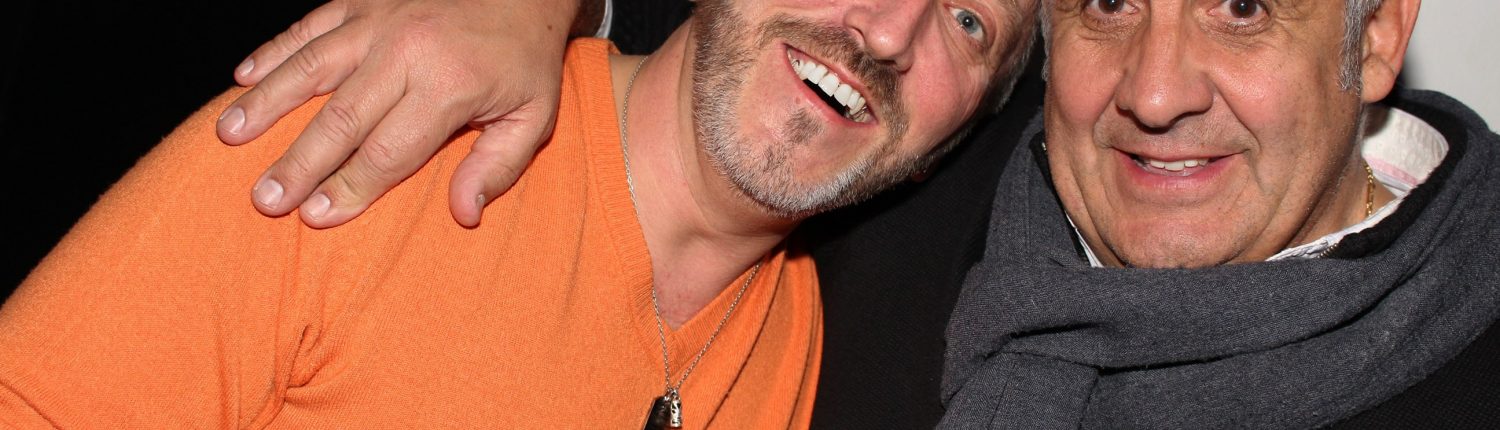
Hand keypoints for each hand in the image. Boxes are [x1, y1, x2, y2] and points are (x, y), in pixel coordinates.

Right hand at [216, 0, 582, 227]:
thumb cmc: (524, 61)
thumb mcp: (532, 117)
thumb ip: (498, 167)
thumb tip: (463, 214)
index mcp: (450, 86)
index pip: (389, 150)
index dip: (351, 187)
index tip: (315, 217)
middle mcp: (407, 51)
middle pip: (341, 117)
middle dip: (299, 162)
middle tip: (264, 199)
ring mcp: (380, 19)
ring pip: (312, 66)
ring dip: (267, 102)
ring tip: (229, 137)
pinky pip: (310, 25)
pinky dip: (275, 50)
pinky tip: (243, 78)